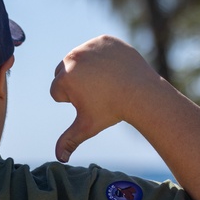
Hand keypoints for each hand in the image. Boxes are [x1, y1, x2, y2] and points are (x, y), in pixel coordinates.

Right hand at [49, 35, 158, 162]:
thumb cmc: (112, 111)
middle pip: (64, 73)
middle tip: (98, 93)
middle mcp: (73, 58)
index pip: (57, 92)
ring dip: (87, 70)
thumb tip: (59, 159)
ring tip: (105, 82)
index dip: (73, 101)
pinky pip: (96, 49)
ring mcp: (89, 46)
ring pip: (79, 60)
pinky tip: (114, 70)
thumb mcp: (87, 126)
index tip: (91, 102)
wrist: (142, 93)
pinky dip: (102, 58)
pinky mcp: (104, 40)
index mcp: (64, 78)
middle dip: (76, 83)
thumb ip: (69, 141)